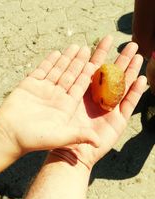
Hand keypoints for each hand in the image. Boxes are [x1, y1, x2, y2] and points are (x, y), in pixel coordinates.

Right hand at [0, 41, 114, 155]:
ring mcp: (43, 90)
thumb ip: (79, 135)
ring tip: (76, 47)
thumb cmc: (33, 139)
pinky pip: (42, 70)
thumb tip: (99, 142)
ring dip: (66, 59)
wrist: (8, 136)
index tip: (96, 63)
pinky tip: (57, 53)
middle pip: (70, 76)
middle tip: (88, 49)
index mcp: (65, 107)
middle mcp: (56, 97)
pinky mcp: (29, 85)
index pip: (79, 88)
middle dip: (78, 63)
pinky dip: (49, 62)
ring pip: (57, 71)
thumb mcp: (59, 137)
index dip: (87, 76)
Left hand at [52, 40, 146, 169]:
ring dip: (130, 72)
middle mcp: (98, 99)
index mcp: (83, 94)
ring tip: (139, 56)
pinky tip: (141, 80)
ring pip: (122, 87)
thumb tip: (61, 74)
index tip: (107, 40)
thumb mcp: (63, 111)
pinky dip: (135, 93)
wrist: (73, 155)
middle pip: (112, 76)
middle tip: (130, 43)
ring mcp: (109, 109)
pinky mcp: (118, 121)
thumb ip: (64, 95)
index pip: (93, 70)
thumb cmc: (65, 134)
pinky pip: (128, 104)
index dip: (100, 55)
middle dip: (120, 59)